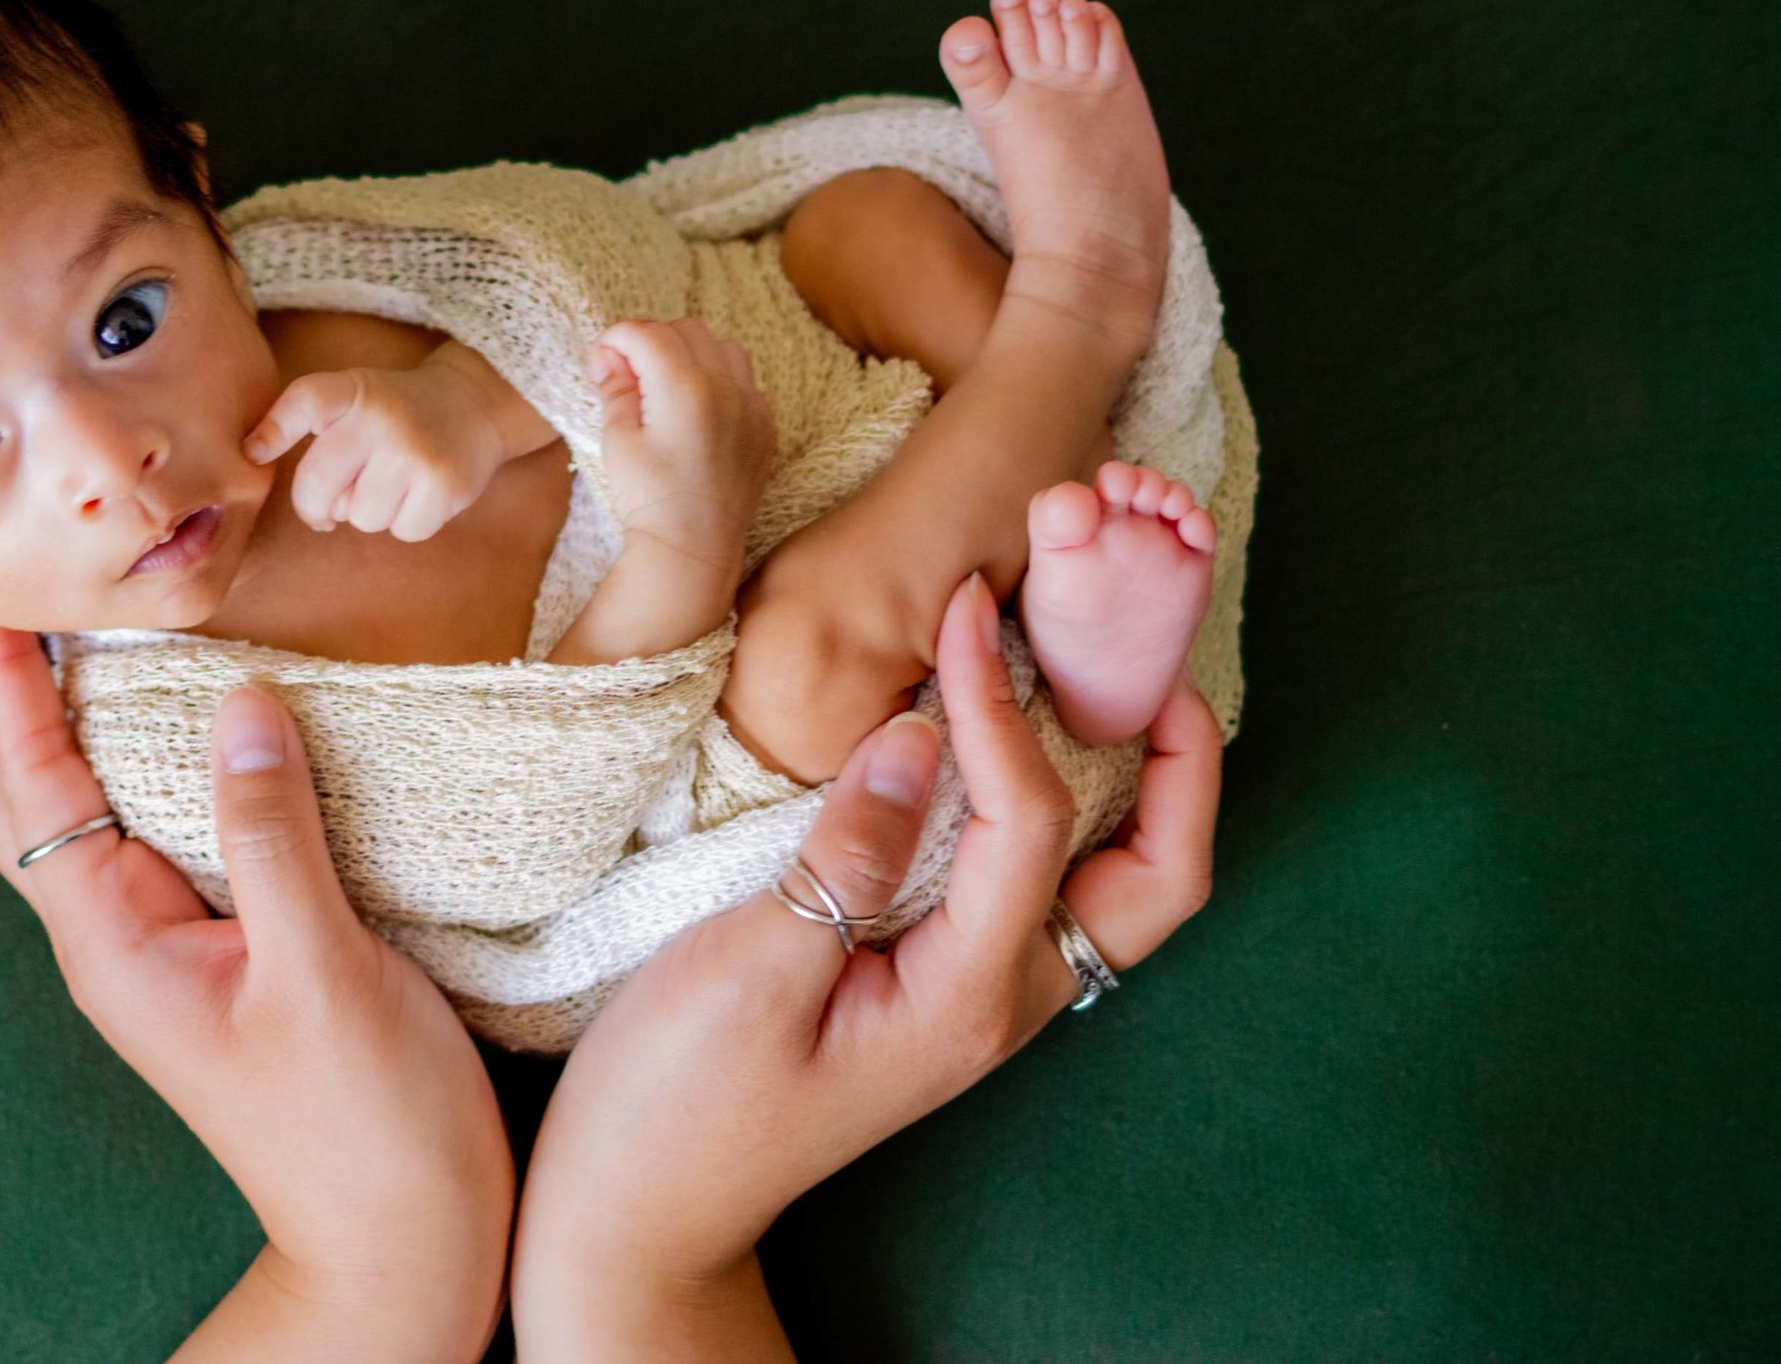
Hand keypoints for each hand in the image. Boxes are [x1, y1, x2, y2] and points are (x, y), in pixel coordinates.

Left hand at [0, 604, 512, 1360]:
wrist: (401, 1241)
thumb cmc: (367, 1127)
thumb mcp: (324, 973)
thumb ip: (273, 836)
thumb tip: (237, 705)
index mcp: (117, 946)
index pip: (29, 790)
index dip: (1, 688)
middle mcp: (115, 943)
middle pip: (16, 797)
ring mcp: (157, 948)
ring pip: (69, 812)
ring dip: (41, 720)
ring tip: (40, 630)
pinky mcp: (210, 948)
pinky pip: (138, 832)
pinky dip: (121, 760)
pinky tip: (151, 720)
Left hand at [243, 348, 517, 540]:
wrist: (474, 405)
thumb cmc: (395, 410)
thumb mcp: (351, 394)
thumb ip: (303, 418)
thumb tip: (251, 455)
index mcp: (353, 390)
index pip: (306, 401)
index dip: (273, 430)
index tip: (254, 453)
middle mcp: (382, 419)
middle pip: (317, 484)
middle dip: (315, 507)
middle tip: (328, 507)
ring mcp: (415, 454)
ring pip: (361, 517)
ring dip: (369, 512)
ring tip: (391, 485)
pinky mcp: (445, 486)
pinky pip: (402, 531)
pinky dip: (407, 522)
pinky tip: (419, 494)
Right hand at [512, 571, 1223, 1359]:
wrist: (643, 1206)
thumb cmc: (681, 1100)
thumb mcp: (749, 968)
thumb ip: (846, 854)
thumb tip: (914, 736)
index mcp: (968, 997)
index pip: (1034, 822)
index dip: (1002, 706)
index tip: (960, 614)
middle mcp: (1003, 1000)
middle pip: (1156, 880)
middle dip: (1176, 765)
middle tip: (1144, 652)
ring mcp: (978, 997)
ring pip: (1113, 885)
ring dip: (1130, 781)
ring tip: (1094, 677)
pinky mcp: (938, 983)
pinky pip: (1036, 886)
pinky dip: (1052, 806)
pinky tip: (995, 747)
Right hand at [589, 317, 774, 579]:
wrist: (693, 550)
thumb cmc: (649, 500)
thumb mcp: (618, 441)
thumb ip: (616, 388)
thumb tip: (608, 354)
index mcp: (685, 388)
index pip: (647, 333)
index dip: (617, 337)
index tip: (602, 355)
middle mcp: (726, 388)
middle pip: (686, 329)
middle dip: (652, 340)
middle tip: (629, 371)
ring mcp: (752, 406)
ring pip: (722, 347)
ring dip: (690, 353)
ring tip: (665, 385)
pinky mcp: (764, 425)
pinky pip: (744, 380)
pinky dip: (718, 379)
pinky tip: (696, 408)